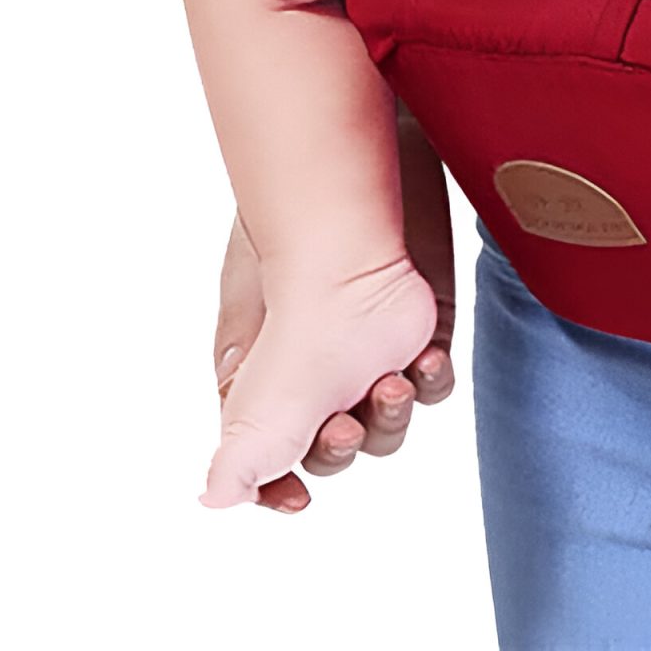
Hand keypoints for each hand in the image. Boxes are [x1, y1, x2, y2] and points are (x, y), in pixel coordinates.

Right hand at [209, 111, 457, 513]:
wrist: (364, 152)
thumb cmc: (291, 216)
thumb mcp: (248, 297)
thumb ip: (239, 388)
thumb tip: (217, 490)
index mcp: (271, 367)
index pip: (269, 449)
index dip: (278, 481)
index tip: (293, 499)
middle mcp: (325, 364)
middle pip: (335, 444)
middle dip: (339, 447)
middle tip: (341, 424)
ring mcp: (377, 344)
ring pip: (388, 419)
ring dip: (389, 419)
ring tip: (390, 384)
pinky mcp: (425, 319)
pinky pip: (434, 376)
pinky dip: (431, 381)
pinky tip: (424, 360)